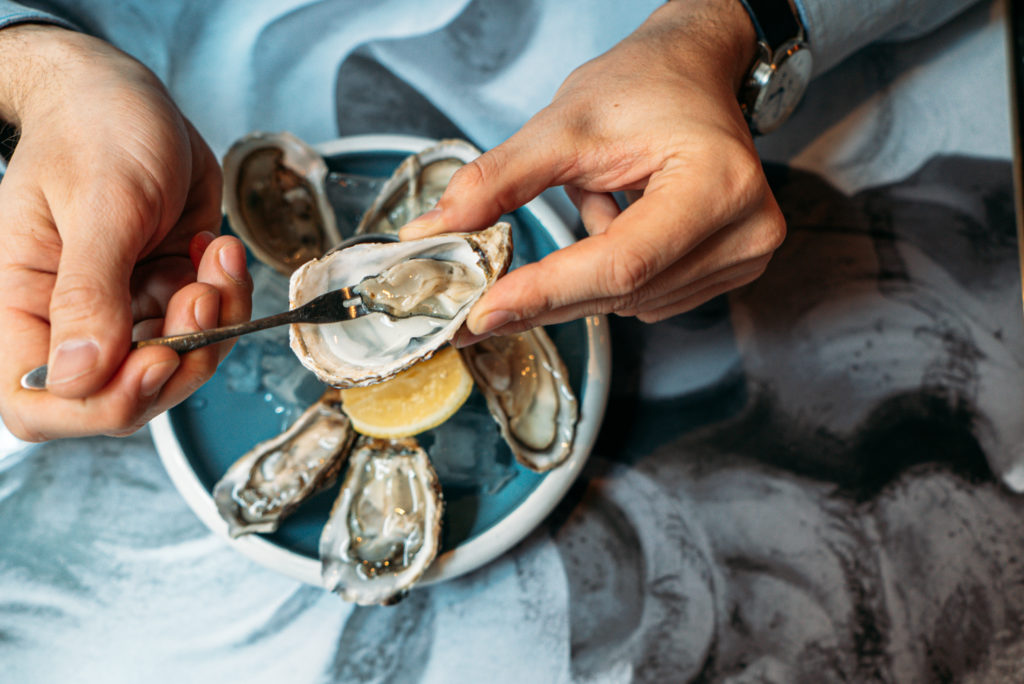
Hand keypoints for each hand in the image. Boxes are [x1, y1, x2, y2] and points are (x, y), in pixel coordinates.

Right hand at [0, 25, 251, 440]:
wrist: (125, 95)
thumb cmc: (93, 130)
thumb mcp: (98, 203)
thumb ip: (88, 291)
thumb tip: (77, 375)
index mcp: (26, 304)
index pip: (41, 403)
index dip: (100, 404)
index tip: (155, 361)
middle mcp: (73, 320)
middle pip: (124, 397)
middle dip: (179, 357)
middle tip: (200, 294)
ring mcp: (126, 310)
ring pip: (179, 365)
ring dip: (215, 322)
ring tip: (215, 257)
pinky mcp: (167, 293)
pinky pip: (210, 327)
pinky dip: (229, 297)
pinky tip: (218, 248)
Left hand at [400, 0, 784, 344]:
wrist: (693, 71)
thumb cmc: (644, 86)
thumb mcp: (562, 125)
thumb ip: (497, 181)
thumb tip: (436, 231)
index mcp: (717, 183)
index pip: (620, 261)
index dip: (547, 290)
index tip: (484, 310)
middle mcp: (745, 228)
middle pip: (623, 291)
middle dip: (547, 296)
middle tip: (481, 303)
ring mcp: (745, 252)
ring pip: (631, 302)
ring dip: (583, 275)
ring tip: (592, 202)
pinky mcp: (731, 267)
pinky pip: (648, 297)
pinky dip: (610, 273)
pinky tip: (613, 222)